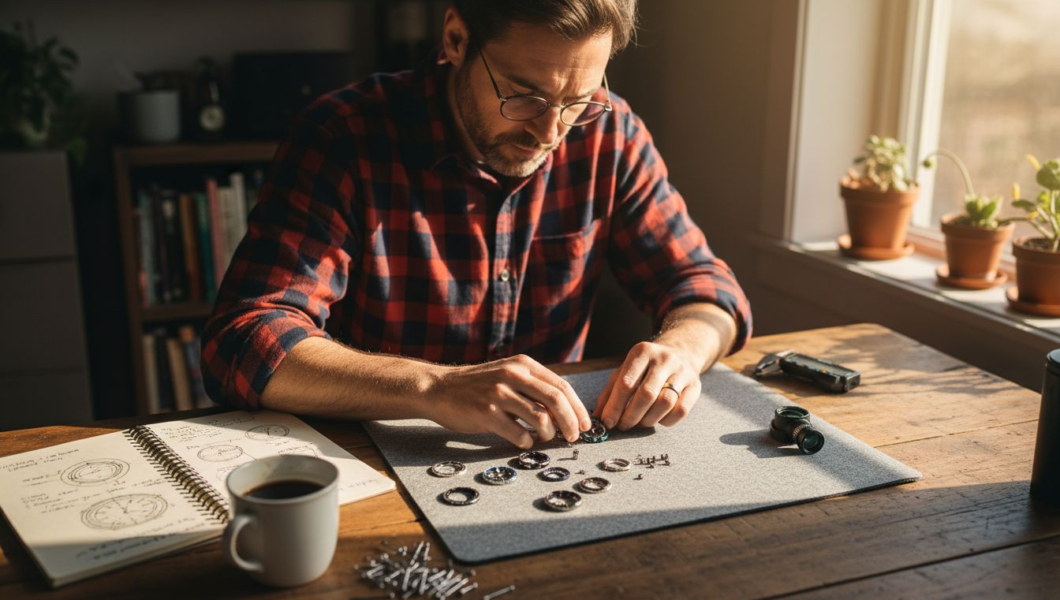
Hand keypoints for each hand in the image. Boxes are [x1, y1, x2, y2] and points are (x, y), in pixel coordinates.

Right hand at [424, 354, 591, 448]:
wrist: (439, 389)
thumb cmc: (478, 386)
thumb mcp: (507, 375)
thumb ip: (533, 388)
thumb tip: (564, 414)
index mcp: (522, 365)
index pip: (561, 386)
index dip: (577, 408)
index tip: (584, 424)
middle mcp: (512, 375)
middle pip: (556, 400)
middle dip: (570, 422)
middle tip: (573, 437)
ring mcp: (498, 393)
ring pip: (540, 418)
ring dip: (548, 434)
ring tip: (545, 439)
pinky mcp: (486, 413)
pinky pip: (518, 433)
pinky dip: (526, 441)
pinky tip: (524, 441)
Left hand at [592, 341, 701, 429]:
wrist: (681, 351)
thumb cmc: (646, 366)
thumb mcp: (625, 370)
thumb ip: (610, 392)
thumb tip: (599, 417)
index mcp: (642, 352)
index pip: (626, 383)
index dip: (615, 406)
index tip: (607, 422)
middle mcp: (664, 359)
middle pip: (646, 394)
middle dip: (631, 415)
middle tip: (623, 425)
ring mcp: (682, 372)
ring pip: (665, 403)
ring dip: (648, 419)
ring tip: (640, 422)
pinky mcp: (695, 386)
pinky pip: (681, 410)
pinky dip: (666, 420)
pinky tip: (658, 419)